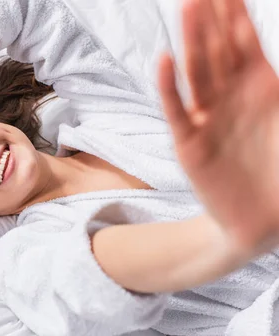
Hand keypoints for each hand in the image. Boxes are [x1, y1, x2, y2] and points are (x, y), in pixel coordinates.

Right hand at [159, 0, 278, 255]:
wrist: (261, 221)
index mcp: (262, 89)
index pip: (246, 41)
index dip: (237, 12)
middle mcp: (232, 98)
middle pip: (219, 49)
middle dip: (212, 17)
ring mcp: (208, 118)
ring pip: (198, 72)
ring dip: (193, 40)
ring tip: (187, 8)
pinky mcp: (189, 143)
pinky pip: (177, 110)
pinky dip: (170, 87)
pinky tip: (165, 62)